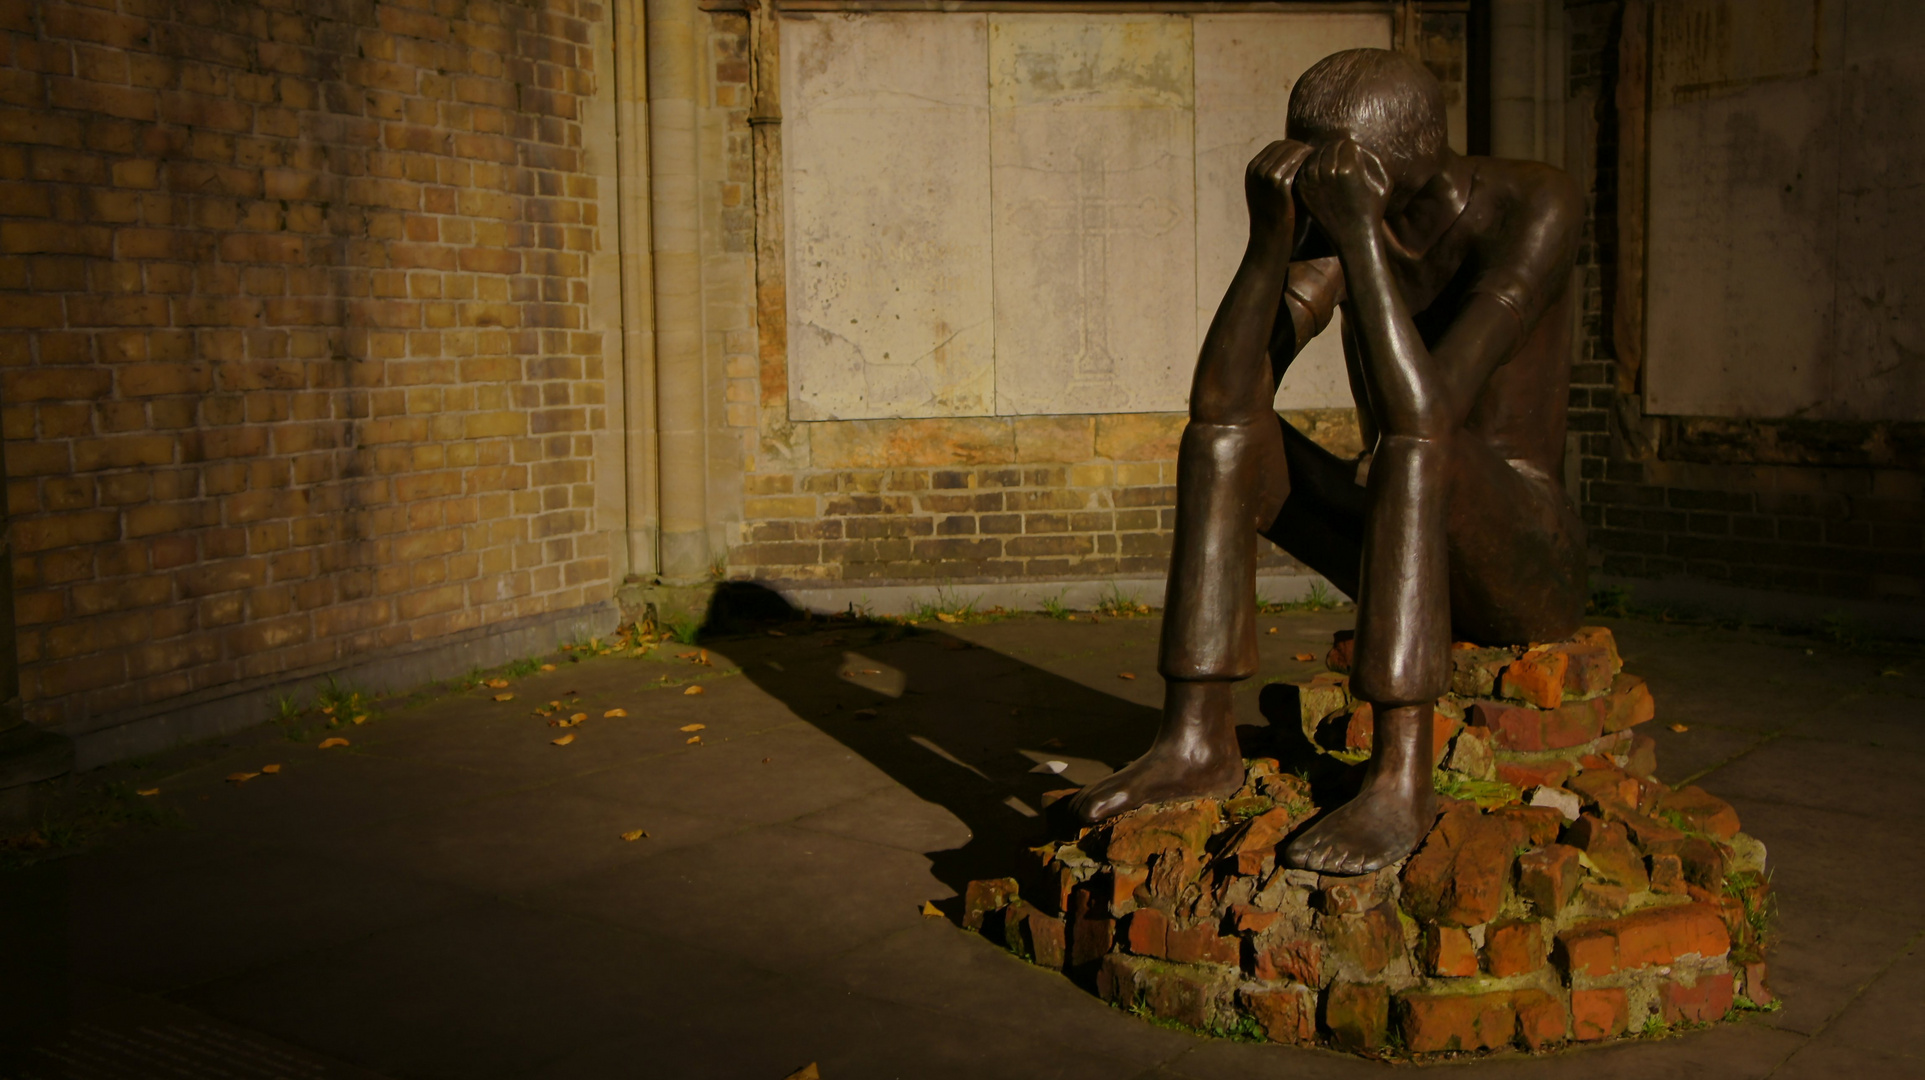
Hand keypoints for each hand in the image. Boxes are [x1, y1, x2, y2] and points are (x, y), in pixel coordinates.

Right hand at [1244, 139, 1313, 254]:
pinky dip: (1310, 162)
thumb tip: (1302, 153)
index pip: (1276, 146)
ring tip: (1322, 159)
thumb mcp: (1271, 191)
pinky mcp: (1278, 184)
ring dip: (1308, 153)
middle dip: (1302, 148)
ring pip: (1292, 152)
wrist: (1269, 241)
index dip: (1294, 146)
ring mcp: (1266, 176)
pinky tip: (1320, 168)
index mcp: (1252, 168)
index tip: (1309, 151)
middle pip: (1284, 146)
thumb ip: (1280, 171)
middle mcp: (1256, 169)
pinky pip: (1297, 164)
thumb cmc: (1276, 217)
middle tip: (1319, 153)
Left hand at [1296, 138, 1391, 246]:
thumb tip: (1355, 144)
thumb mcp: (1385, 181)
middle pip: (1329, 148)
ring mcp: (1312, 183)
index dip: (1352, 147)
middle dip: (1337, 150)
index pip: (1346, 143)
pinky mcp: (1303, 191)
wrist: (1353, 237)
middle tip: (1342, 158)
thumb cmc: (1373, 209)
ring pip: (1315, 156)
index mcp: (1348, 169)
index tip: (1355, 156)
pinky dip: (1312, 167)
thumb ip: (1373, 157)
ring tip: (1333, 164)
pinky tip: (1322, 172)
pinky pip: (1305, 169)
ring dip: (1323, 157)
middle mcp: (1327, 174)